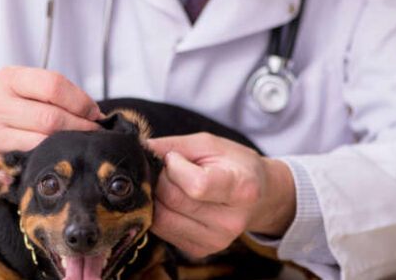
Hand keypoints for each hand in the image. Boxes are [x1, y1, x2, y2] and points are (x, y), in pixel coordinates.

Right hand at [0, 67, 102, 184]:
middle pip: (51, 118)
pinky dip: (51, 162)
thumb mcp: (23, 88)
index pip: (53, 85)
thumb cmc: (8, 109)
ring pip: (43, 143)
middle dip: (81, 127)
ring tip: (81, 145)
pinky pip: (31, 163)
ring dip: (69, 146)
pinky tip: (60, 159)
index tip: (95, 113)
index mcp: (8, 79)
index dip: (81, 101)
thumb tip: (96, 114)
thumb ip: (55, 94)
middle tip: (95, 134)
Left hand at [148, 133, 295, 257]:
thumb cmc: (233, 164)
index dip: (175, 168)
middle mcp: (230, 221)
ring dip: (156, 197)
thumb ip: (173, 146)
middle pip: (173, 200)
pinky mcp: (200, 250)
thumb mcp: (209, 144)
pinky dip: (159, 211)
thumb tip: (138, 151)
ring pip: (161, 218)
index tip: (176, 158)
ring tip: (172, 184)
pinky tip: (173, 200)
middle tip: (170, 168)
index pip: (197, 186)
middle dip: (161, 179)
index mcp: (241, 189)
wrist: (258, 195)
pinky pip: (162, 229)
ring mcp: (215, 240)